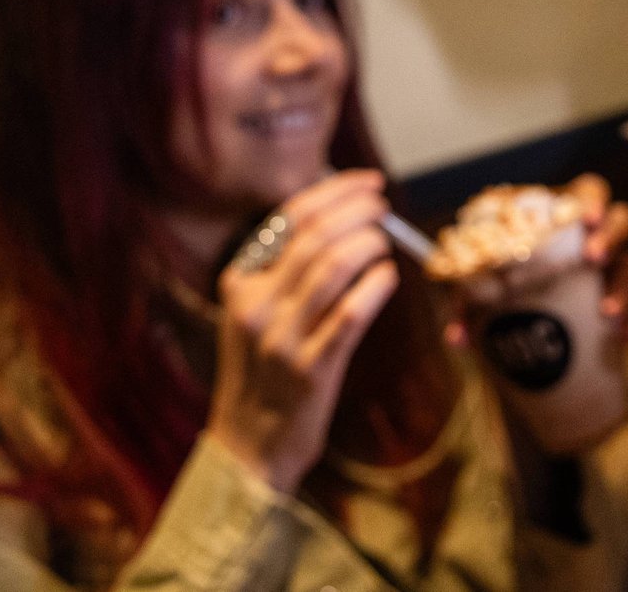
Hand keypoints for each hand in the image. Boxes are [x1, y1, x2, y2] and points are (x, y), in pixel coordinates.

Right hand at [208, 170, 398, 493]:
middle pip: (314, 235)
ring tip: (386, 238)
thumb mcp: (259, 314)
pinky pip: (351, 314)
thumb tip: (342, 215)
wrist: (248, 446)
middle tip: (384, 204)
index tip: (368, 182)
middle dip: (357, 210)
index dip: (334, 192)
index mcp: (240, 283)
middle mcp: (255, 305)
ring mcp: (281, 338)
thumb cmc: (266, 371)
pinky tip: (387, 276)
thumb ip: (289, 270)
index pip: (289, 218)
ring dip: (368, 243)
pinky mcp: (311, 369)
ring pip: (332, 267)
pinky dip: (375, 285)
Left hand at [439, 174, 627, 348]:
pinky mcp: (623, 297)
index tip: (585, 217)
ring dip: (624, 285)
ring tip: (609, 311)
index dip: (592, 200)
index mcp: (566, 216)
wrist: (534, 327)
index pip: (589, 191)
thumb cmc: (511, 286)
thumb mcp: (489, 288)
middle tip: (593, 258)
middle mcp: (597, 234)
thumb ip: (471, 305)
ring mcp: (613, 265)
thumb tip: (456, 336)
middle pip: (621, 219)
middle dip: (610, 235)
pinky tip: (622, 337)